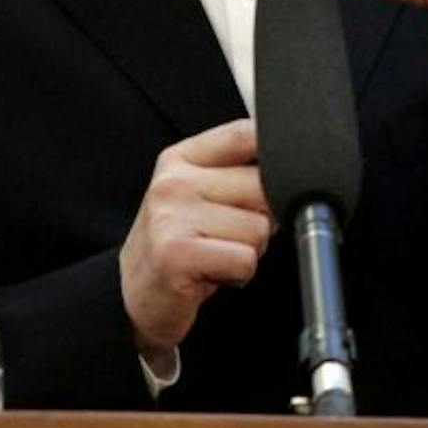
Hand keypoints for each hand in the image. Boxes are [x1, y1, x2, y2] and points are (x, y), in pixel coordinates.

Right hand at [118, 118, 272, 369]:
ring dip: (250, 250)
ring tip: (218, 254)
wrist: (135, 294)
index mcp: (181, 158)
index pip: (244, 133)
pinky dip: (240, 274)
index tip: (271, 181)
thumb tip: (293, 172)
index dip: (274, 157)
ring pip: (259, 227)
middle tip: (230, 235)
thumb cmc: (180, 244)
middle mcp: (173, 181)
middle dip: (261, 218)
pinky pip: (245, 259)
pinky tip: (214, 273)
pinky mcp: (176, 253)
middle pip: (263, 186)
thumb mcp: (199, 195)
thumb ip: (237, 173)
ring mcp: (171, 216)